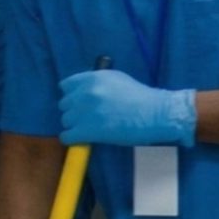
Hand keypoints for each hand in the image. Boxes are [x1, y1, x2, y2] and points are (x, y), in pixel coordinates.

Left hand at [59, 69, 196, 146]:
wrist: (155, 114)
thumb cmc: (141, 97)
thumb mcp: (117, 79)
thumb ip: (97, 82)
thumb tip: (82, 90)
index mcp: (92, 78)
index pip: (65, 86)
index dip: (73, 95)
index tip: (80, 102)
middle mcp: (85, 92)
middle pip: (64, 105)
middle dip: (74, 111)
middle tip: (89, 118)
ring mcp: (85, 112)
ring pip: (65, 121)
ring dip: (75, 126)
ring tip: (91, 129)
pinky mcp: (87, 131)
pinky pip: (67, 137)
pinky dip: (74, 139)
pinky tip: (85, 139)